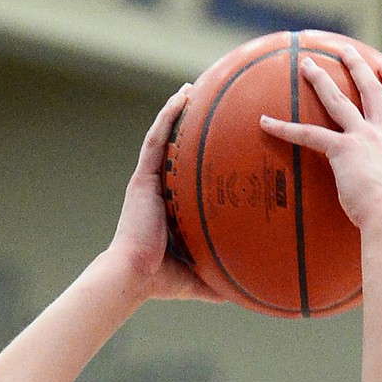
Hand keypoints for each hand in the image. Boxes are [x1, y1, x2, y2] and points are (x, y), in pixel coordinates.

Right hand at [107, 87, 224, 303]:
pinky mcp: (142, 178)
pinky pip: (157, 139)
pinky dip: (168, 116)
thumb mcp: (199, 278)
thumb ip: (220, 279)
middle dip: (190, 128)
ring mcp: (149, 182)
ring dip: (177, 112)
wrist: (133, 276)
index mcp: (170, 208)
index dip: (201, 158)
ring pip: (164, 138)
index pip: (187, 177)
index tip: (220, 144)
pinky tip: (183, 96)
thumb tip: (248, 293)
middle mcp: (158, 190)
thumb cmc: (160, 281)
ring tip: (195, 89)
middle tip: (211, 107)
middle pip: (176, 151)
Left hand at [260, 46, 381, 232]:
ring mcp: (364, 138)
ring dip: (320, 79)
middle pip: (371, 90)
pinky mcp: (343, 150)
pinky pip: (308, 134)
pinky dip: (285, 127)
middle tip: (346, 51)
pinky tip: (266, 122)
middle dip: (358, 67)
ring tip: (306, 64)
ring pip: (339, 100)